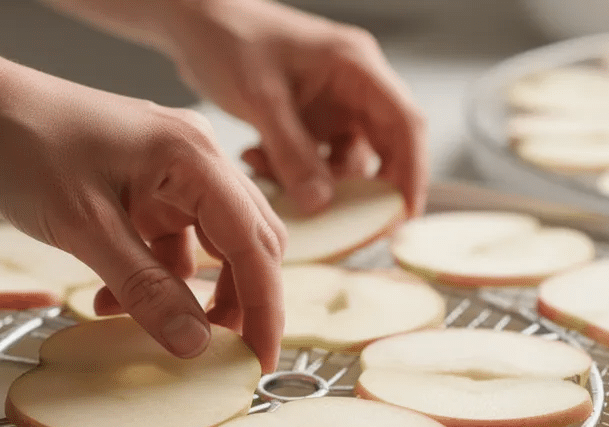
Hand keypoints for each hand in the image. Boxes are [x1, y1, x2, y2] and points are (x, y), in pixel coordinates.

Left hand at [0, 64, 285, 371]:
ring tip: (155, 331)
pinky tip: (113, 300)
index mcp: (194, 158)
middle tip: (218, 356)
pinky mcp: (144, 186)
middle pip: (246, 244)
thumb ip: (146, 288)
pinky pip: (170, 244)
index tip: (259, 363)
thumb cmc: (22, 146)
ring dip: (188, 295)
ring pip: (209, 247)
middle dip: (235, 303)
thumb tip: (196, 344)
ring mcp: (170, 172)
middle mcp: (195, 160)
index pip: (253, 243)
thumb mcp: (84, 227)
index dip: (265, 309)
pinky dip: (154, 278)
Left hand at [158, 0, 427, 215]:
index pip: (405, 123)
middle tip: (343, 221)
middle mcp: (353, 87)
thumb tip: (321, 203)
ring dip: (315, 181)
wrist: (195, 23)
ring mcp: (332, 105)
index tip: (405, 213)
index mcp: (356, 67)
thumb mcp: (261, 98)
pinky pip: (316, 160)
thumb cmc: (229, 38)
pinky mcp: (309, 120)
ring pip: (346, 161)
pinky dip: (292, 172)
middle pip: (386, 147)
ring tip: (265, 169)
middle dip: (365, 188)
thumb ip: (292, 151)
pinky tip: (255, 159)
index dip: (413, 171)